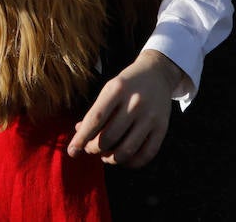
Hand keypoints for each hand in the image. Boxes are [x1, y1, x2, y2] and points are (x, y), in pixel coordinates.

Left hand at [67, 49, 184, 168]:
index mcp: (117, 89)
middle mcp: (135, 102)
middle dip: (94, 149)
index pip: (95, 119)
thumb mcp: (109, 89)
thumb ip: (95, 112)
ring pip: (126, 150)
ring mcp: (150, 116)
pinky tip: (123, 159)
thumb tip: (79, 135)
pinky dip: (132, 163)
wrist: (157, 73)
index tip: (72, 150)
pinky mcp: (162, 127)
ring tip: (105, 156)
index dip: (82, 138)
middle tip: (90, 149)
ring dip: (111, 159)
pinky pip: (146, 154)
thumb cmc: (127, 84)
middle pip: (109, 137)